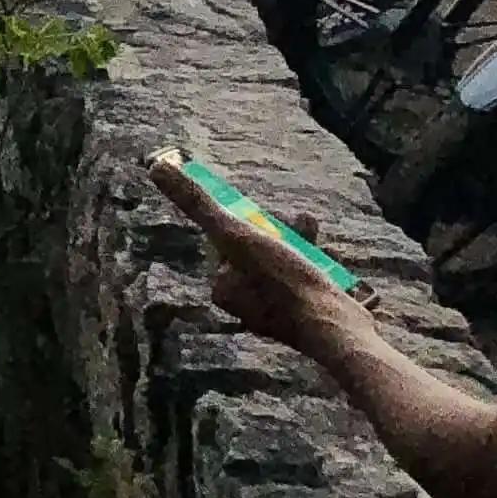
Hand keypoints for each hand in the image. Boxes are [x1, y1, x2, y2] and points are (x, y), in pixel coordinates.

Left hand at [149, 152, 362, 358]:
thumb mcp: (236, 235)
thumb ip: (198, 203)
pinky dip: (319, 263)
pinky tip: (331, 256)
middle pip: (260, 251)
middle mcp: (248, 305)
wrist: (339, 330)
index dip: (247, 223)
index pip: (228, 241)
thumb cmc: (285, 283)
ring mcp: (281, 313)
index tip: (264, 219)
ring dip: (301, 242)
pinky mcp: (311, 316)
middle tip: (298, 221)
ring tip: (313, 228)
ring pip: (287, 264)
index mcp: (224, 289)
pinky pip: (310, 280)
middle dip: (280, 232)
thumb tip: (157, 166)